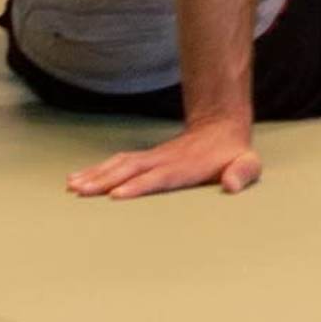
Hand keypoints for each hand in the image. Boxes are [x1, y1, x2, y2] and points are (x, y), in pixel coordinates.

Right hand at [67, 116, 264, 198]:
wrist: (220, 126)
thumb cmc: (233, 154)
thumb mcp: (248, 163)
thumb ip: (242, 173)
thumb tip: (231, 185)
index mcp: (185, 167)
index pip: (159, 177)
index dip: (139, 186)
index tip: (116, 195)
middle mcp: (164, 161)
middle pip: (131, 170)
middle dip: (105, 181)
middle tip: (81, 191)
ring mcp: (153, 157)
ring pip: (119, 164)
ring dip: (96, 174)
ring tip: (72, 186)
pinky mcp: (145, 158)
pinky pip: (117, 162)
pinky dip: (97, 169)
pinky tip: (79, 177)